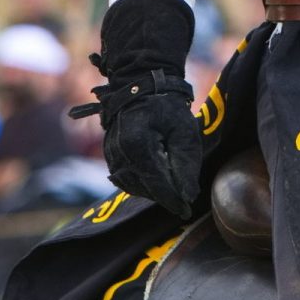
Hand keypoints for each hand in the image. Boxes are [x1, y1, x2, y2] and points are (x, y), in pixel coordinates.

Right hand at [102, 77, 201, 218]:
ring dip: (153, 189)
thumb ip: (185, 163)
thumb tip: (188, 195)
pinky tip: (157, 177)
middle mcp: (119, 154)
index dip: (173, 199)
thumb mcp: (184, 130)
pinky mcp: (110, 158)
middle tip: (184, 195)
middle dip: (165, 193)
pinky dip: (142, 183)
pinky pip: (126, 180)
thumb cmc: (167, 106)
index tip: (186, 211)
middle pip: (145, 187)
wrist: (141, 88)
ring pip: (134, 187)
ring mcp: (111, 157)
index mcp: (137, 145)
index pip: (157, 183)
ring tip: (172, 183)